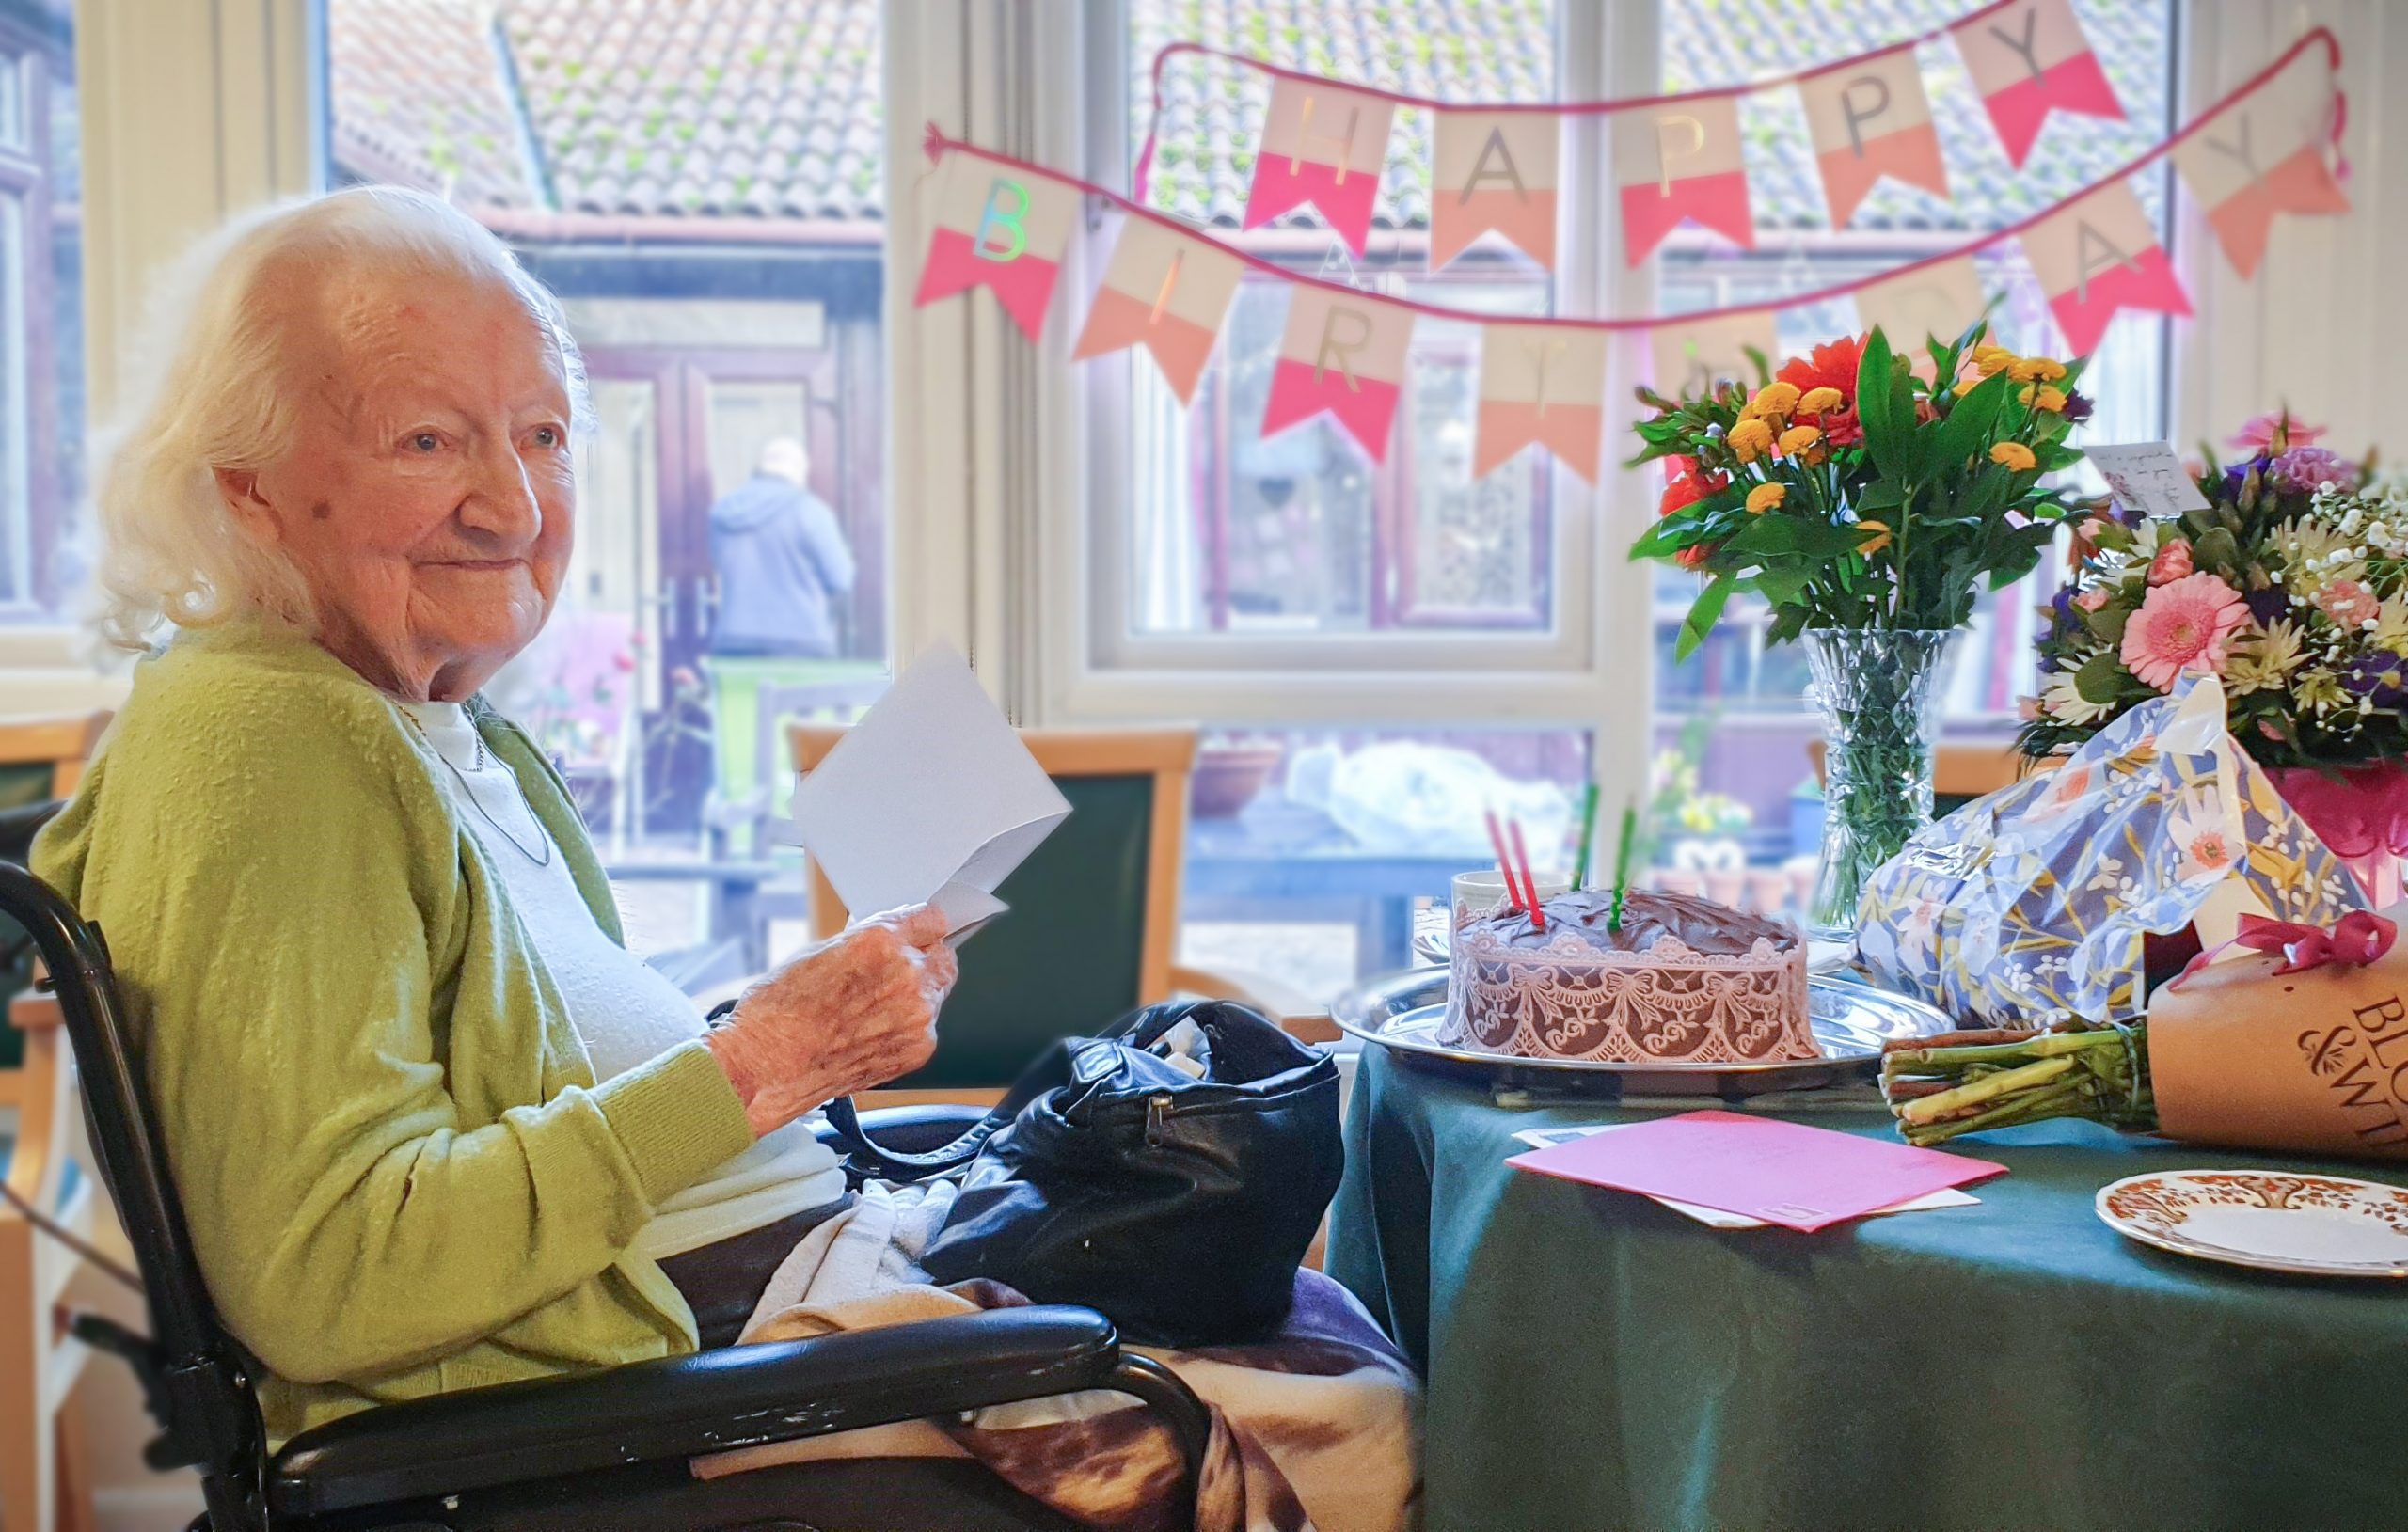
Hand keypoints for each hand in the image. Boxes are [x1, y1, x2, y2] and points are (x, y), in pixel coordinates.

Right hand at [705, 903, 956, 1135]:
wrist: (766, 1067)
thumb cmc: (778, 1011)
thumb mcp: (819, 950)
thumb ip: (868, 941)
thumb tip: (893, 937)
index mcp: (880, 941)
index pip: (932, 919)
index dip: (921, 927)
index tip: (919, 933)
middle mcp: (907, 975)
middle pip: (942, 957)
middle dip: (923, 961)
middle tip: (894, 974)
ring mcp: (917, 1015)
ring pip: (936, 994)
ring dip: (916, 996)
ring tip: (871, 1010)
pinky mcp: (918, 1049)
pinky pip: (927, 1027)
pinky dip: (908, 1027)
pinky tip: (872, 1032)